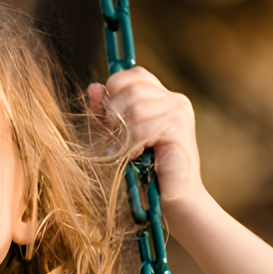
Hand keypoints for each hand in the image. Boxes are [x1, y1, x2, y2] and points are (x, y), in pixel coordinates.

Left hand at [90, 67, 207, 213]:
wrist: (177, 199)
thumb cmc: (149, 171)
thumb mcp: (121, 136)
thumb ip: (107, 112)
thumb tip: (93, 87)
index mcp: (164, 98)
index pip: (135, 74)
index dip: (115, 89)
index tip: (108, 117)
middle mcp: (175, 100)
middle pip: (131, 87)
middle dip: (114, 113)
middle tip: (116, 137)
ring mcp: (179, 112)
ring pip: (134, 107)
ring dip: (123, 132)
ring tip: (128, 150)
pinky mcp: (177, 128)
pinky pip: (141, 127)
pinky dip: (131, 144)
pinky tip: (136, 155)